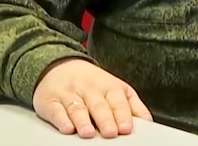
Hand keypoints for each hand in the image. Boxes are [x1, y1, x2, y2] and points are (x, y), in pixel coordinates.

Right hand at [32, 57, 152, 137]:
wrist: (60, 65)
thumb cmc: (92, 83)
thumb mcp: (115, 89)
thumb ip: (132, 105)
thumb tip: (147, 122)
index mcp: (109, 87)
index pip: (118, 101)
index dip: (122, 114)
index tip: (126, 128)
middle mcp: (90, 89)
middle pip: (98, 105)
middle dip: (105, 119)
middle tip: (111, 132)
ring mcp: (69, 94)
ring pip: (77, 108)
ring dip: (83, 121)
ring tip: (88, 133)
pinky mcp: (50, 101)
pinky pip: (56, 110)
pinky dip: (61, 119)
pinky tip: (67, 128)